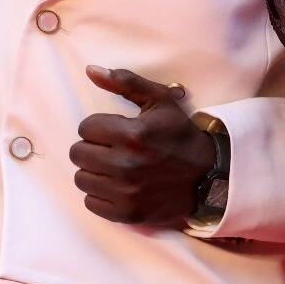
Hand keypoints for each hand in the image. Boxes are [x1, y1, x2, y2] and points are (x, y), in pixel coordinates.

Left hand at [70, 66, 217, 226]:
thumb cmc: (179, 134)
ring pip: (81, 179)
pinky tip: (117, 185)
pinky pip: (91, 203)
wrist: (206, 174)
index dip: (98, 127)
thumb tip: (90, 70)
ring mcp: (127, 192)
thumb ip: (125, 82)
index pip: (85, 128)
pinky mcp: (128, 213)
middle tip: (111, 149)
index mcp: (134, 134)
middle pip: (78, 154)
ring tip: (114, 167)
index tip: (115, 131)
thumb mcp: (160, 101)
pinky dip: (100, 194)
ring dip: (94, 171)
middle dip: (92, 148)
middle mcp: (128, 164)